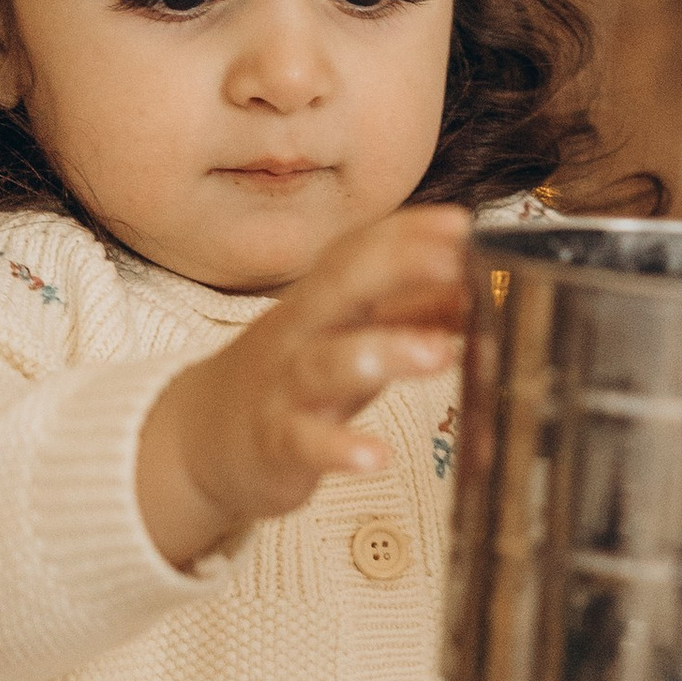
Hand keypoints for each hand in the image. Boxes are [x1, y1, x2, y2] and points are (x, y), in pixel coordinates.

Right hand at [137, 207, 471, 569]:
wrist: (205, 438)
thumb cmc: (296, 377)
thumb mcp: (350, 337)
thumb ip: (410, 313)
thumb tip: (477, 288)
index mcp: (323, 300)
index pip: (360, 250)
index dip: (408, 233)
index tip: (461, 223)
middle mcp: (301, 332)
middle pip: (343, 286)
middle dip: (400, 268)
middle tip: (455, 264)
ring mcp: (284, 386)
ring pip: (327, 362)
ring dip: (385, 352)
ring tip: (440, 353)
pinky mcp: (275, 443)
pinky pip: (304, 441)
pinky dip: (339, 448)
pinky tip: (376, 457)